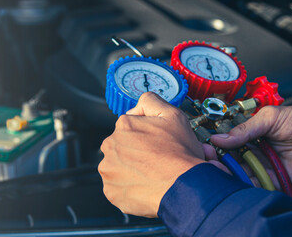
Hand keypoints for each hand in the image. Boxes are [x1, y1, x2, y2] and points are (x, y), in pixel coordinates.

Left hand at [99, 92, 204, 217]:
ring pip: (119, 167)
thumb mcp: (174, 115)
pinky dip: (129, 188)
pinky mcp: (111, 191)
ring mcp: (109, 170)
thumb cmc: (180, 155)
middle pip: (123, 147)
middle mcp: (111, 146)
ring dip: (131, 170)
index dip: (146, 136)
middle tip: (155, 160)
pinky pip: (118, 187)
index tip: (155, 144)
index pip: (130, 127)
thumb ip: (152, 101)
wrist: (183, 188)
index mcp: (124, 126)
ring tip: (152, 174)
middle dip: (137, 153)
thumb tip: (139, 105)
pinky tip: (145, 186)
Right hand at [209, 106, 291, 187]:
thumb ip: (245, 129)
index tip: (204, 148)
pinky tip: (238, 180)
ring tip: (219, 170)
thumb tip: (219, 138)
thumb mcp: (270, 117)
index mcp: (252, 135)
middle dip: (218, 162)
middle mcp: (256, 152)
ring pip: (241, 174)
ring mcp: (265, 167)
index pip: (228, 143)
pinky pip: (258, 186)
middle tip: (207, 161)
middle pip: (231, 161)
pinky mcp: (276, 181)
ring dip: (230, 174)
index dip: (215, 146)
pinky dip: (247, 185)